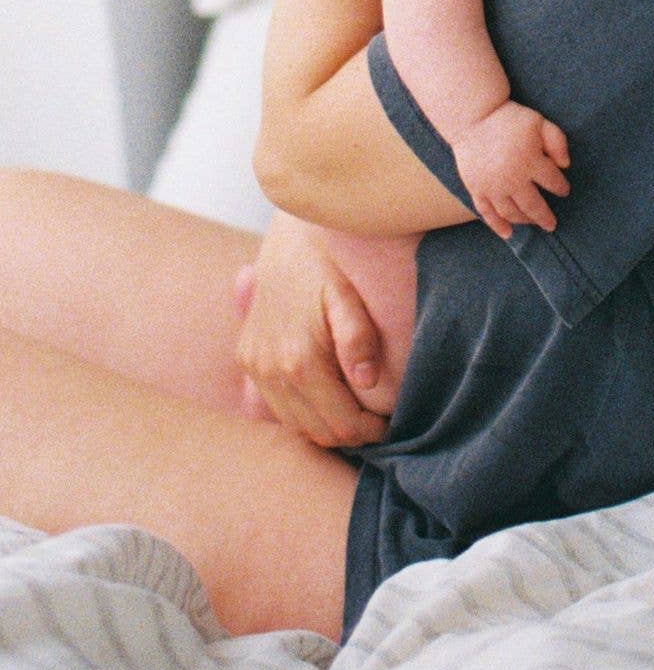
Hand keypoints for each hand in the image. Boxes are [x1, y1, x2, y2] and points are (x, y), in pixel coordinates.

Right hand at [233, 210, 388, 449]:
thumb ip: (358, 338)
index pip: (341, 424)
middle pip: (318, 431)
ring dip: (326, 425)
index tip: (391, 421)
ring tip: (356, 409)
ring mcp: (254, 366)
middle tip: (378, 420)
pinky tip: (326, 397)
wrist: (288, 236)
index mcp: (300, 361)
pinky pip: (274, 405)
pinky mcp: (247, 358)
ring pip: (294, 425)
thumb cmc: (328, 264)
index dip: (371, 431)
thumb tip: (367, 382)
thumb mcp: (349, 296)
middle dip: (352, 432)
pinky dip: (302, 412)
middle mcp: (270, 370)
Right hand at [452, 102, 570, 239]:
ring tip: (533, 223)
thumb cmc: (509, 119)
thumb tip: (566, 165)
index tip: (564, 190)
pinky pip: (487, 213)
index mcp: (530, 161)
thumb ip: (557, 141)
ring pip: (512, 213)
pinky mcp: (476, 189)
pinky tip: (508, 233)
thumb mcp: (539, 122)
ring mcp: (492, 187)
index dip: (561, 187)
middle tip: (552, 224)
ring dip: (525, 221)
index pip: (552, 182)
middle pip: (534, 205)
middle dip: (545, 216)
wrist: (472, 117)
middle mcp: (512, 179)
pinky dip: (497, 226)